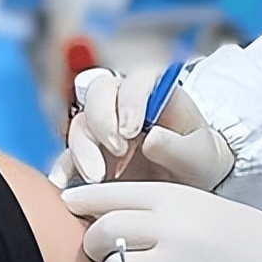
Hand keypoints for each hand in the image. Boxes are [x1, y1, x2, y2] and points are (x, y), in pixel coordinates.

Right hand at [48, 67, 235, 190]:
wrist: (189, 181)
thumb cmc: (197, 159)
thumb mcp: (199, 155)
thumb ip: (178, 147)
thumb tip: (151, 139)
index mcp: (156, 90)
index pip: (137, 80)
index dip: (129, 100)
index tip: (131, 130)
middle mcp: (124, 102)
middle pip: (99, 93)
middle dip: (102, 120)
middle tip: (117, 150)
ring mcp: (104, 126)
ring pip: (80, 122)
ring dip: (83, 147)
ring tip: (98, 176)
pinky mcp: (90, 153)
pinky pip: (68, 154)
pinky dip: (62, 167)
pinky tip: (61, 182)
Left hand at [63, 181, 261, 261]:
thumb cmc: (251, 240)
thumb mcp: (208, 206)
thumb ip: (163, 207)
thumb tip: (111, 211)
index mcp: (180, 198)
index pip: (113, 192)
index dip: (83, 198)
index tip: (67, 202)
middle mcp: (173, 227)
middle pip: (103, 229)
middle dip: (94, 239)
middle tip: (102, 247)